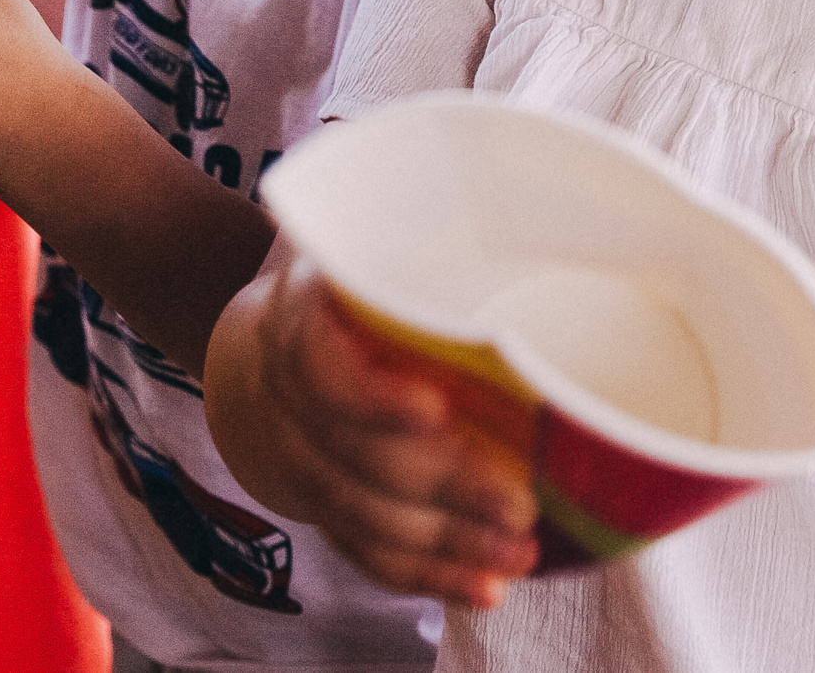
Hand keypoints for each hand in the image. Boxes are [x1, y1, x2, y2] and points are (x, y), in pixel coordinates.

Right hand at [208, 262, 538, 606]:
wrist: (281, 343)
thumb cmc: (363, 284)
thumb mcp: (381, 247)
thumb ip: (437, 249)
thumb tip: (533, 227)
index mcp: (302, 316)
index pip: (320, 366)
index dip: (373, 396)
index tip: (437, 411)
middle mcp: (286, 393)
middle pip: (357, 453)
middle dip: (445, 485)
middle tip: (521, 504)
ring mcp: (298, 457)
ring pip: (365, 513)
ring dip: (447, 542)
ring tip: (519, 552)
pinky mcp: (323, 506)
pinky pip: (368, 551)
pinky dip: (429, 575)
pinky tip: (484, 587)